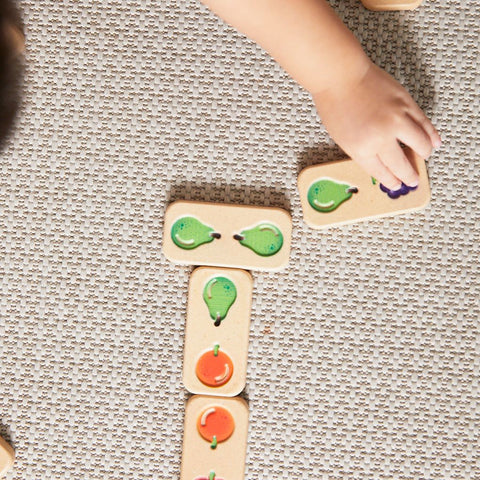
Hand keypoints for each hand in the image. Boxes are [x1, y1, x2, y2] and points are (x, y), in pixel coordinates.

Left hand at [312, 62, 441, 189]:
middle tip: (413, 181)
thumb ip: (362, 151)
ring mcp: (396, 120)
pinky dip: (431, 135)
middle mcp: (381, 138)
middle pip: (400, 164)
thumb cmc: (335, 105)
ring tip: (424, 157)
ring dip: (424, 154)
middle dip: (408, 175)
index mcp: (361, 149)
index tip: (397, 185)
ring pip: (419, 144)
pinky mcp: (406, 104)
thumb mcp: (342, 138)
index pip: (381, 172)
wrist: (341, 76)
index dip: (391, 181)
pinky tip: (434, 143)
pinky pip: (424, 124)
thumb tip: (381, 162)